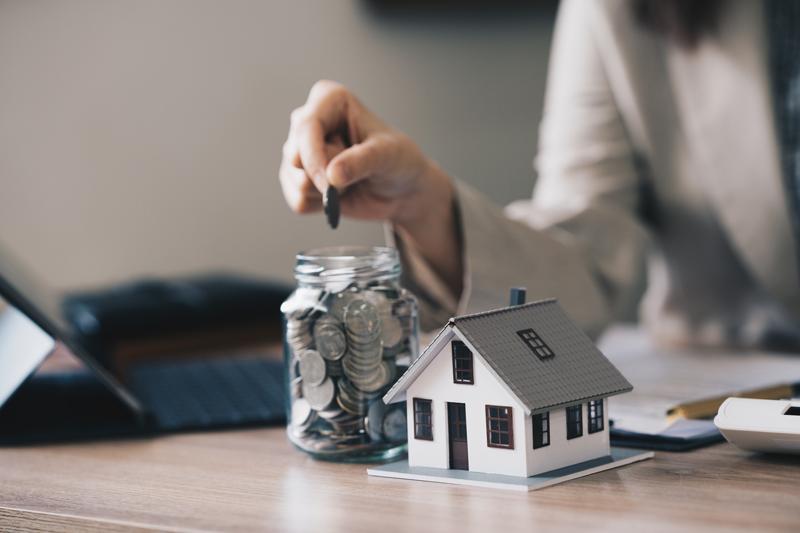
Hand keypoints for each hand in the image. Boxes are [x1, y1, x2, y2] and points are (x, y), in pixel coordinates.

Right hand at [279, 80, 462, 296]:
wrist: (402, 190)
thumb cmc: (399, 161)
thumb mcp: (388, 156)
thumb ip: (361, 161)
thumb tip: (332, 176)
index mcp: (329, 99)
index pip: (306, 126)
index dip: (315, 158)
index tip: (333, 182)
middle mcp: (308, 120)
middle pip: (296, 156)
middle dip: (326, 175)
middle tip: (357, 172)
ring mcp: (299, 150)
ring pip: (296, 181)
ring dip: (327, 192)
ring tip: (351, 180)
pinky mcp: (296, 178)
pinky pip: (297, 201)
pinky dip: (321, 206)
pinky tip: (340, 195)